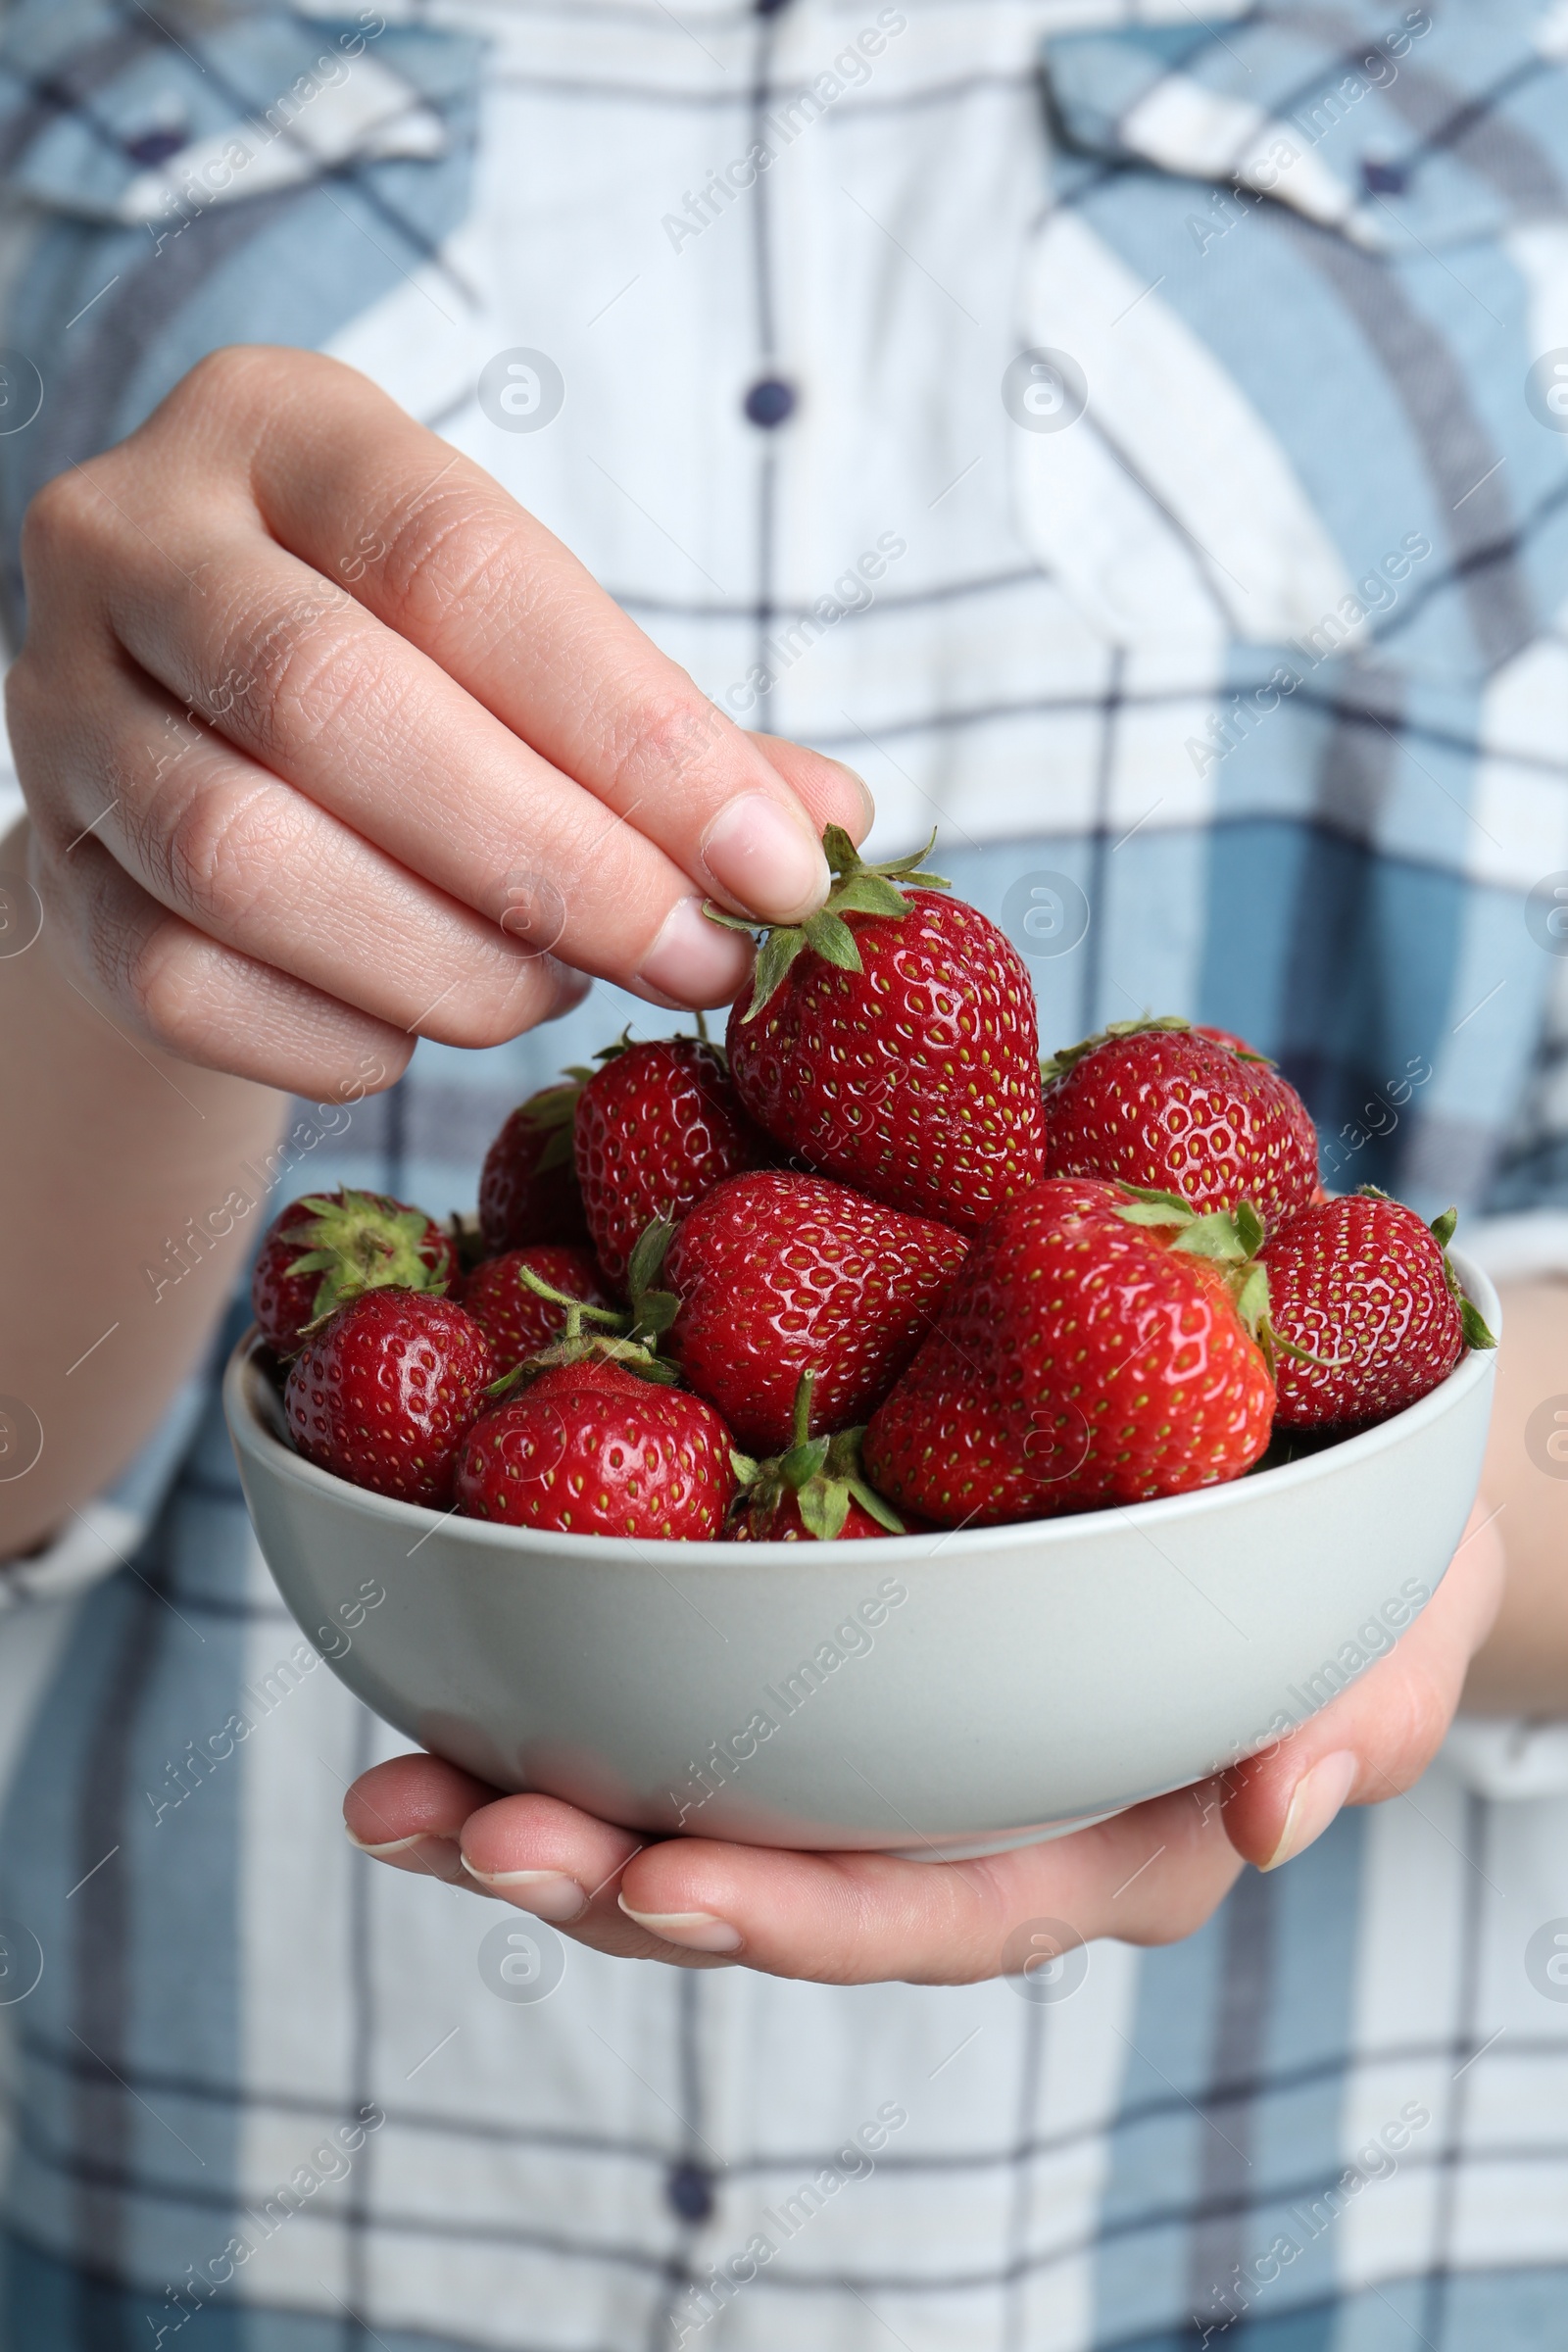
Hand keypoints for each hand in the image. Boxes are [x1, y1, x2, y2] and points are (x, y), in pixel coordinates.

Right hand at [10, 345, 865, 1096]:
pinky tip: (420, 1031)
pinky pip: (185, 984)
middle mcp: (132, 540)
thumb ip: (668, 731)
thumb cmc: (410, 678)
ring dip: (449, 963)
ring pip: (245, 858)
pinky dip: (338, 1038)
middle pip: (335, 704)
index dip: (636, 733)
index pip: (461, 564)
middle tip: (697, 959)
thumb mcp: (533, 652)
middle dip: (553, 863)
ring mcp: (60, 709)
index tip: (778, 867)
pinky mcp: (50, 871)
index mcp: (283, 430)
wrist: (199, 753)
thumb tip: (834, 827)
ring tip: (559, 989)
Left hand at [343, 1501, 1503, 1982]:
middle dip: (610, 1876)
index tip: (661, 1893)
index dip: (798, 1911)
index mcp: (1087, 1842)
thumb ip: (1352, 1722)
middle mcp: (961, 1809)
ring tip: (394, 1789)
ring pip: (705, 1797)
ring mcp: (889, 1732)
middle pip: (774, 1877)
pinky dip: (580, 1682)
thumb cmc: (1365, 1572)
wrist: (1322, 1475)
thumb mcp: (1393, 1634)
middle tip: (453, 1833)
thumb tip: (1272, 1814)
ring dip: (545, 1799)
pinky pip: (700, 1684)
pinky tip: (460, 1664)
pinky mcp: (840, 1634)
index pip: (933, 1908)